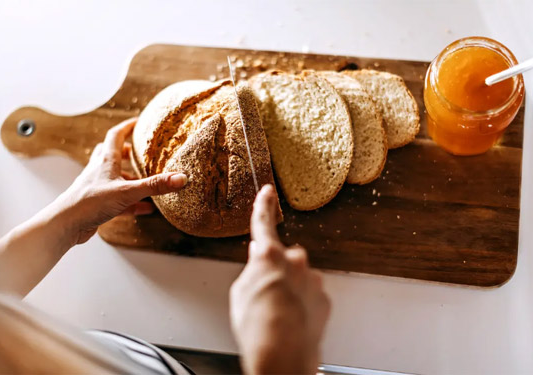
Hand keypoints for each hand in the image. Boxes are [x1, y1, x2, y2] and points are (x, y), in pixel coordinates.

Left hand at [52, 118, 187, 244]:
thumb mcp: (128, 192)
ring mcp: (98, 187)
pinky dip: (132, 202)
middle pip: (113, 154)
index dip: (128, 127)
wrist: (65, 224)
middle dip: (128, 152)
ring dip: (130, 178)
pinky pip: (118, 200)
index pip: (116, 135)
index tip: (139, 122)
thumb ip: (155, 185)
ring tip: (148, 182)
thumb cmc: (90, 203)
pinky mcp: (98, 205)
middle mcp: (100, 171)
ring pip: (115, 177)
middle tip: (142, 153)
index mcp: (105, 161)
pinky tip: (146, 209)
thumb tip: (181, 178)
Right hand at [230, 185, 330, 374]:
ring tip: (275, 314)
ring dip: (288, 290)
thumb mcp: (240, 292)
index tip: (267, 192)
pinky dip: (301, 304)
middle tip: (264, 294)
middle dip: (275, 271)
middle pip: (283, 258)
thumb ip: (252, 270)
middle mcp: (295, 261)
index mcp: (269, 255)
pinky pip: (309, 295)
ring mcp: (312, 280)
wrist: (283, 352)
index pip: (263, 223)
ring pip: (298, 278)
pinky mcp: (323, 298)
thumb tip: (258, 259)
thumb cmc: (258, 325)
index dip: (263, 206)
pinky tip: (290, 320)